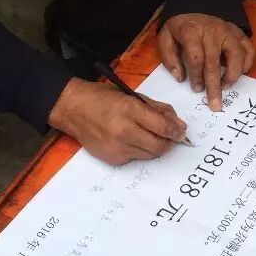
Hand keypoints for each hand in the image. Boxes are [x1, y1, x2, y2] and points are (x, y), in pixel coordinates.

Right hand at [48, 79, 187, 164]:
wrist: (74, 109)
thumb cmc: (103, 98)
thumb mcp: (132, 95)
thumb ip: (156, 108)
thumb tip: (176, 122)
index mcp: (130, 110)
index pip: (163, 127)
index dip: (177, 131)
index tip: (182, 131)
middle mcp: (124, 131)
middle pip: (159, 146)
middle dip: (170, 142)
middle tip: (173, 137)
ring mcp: (117, 147)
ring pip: (149, 155)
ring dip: (157, 147)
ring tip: (155, 137)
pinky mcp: (112, 159)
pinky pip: (135, 158)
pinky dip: (140, 151)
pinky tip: (135, 141)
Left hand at [158, 13, 255, 110]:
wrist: (194, 8)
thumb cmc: (180, 28)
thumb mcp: (166, 37)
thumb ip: (169, 57)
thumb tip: (180, 77)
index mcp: (192, 31)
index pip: (196, 58)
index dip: (196, 76)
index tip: (196, 89)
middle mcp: (212, 31)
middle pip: (215, 61)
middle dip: (215, 86)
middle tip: (215, 104)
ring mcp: (228, 31)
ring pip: (237, 55)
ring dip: (233, 75)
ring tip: (226, 86)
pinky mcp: (239, 33)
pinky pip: (249, 49)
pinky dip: (247, 63)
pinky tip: (239, 73)